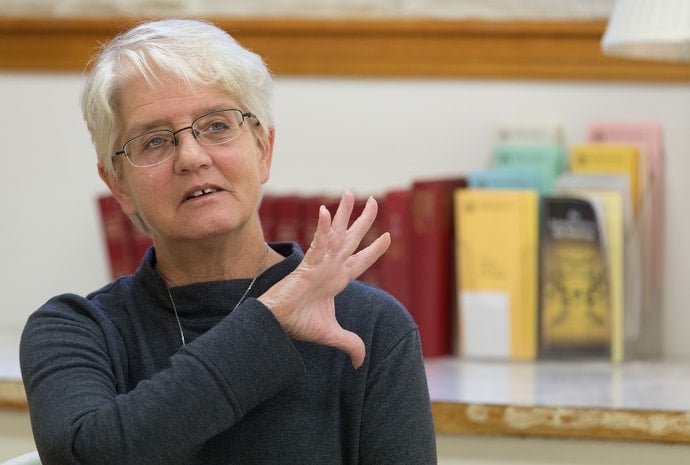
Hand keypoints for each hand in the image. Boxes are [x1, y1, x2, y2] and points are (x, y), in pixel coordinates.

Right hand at [258, 190, 389, 367]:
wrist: (276, 325)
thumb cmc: (298, 325)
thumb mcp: (332, 335)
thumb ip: (349, 344)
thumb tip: (360, 362)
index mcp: (337, 280)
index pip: (361, 261)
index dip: (375, 250)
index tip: (388, 237)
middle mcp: (331, 267)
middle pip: (352, 239)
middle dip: (364, 221)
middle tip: (373, 201)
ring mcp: (320, 264)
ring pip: (336, 234)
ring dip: (344, 214)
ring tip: (352, 193)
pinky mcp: (307, 266)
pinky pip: (318, 244)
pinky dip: (323, 228)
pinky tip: (327, 212)